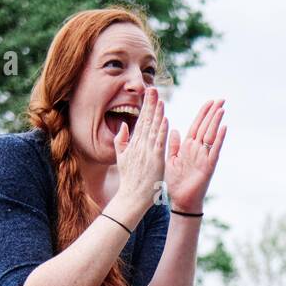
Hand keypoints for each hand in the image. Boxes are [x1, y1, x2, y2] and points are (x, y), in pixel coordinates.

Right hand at [113, 86, 167, 211]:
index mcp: (134, 144)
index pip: (141, 121)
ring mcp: (147, 152)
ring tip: (160, 98)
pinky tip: (165, 119)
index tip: (149, 94)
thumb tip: (123, 124)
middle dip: (150, 104)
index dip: (145, 107)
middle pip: (146, 121)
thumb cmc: (129, 180)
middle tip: (153, 88)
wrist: (132, 197)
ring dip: (157, 113)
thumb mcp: (122, 158)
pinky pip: (159, 142)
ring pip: (153, 129)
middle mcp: (140, 145)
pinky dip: (162, 130)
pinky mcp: (155, 160)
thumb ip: (121, 141)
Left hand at [166, 98, 225, 213]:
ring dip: (216, 121)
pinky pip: (214, 150)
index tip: (209, 101)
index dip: (203, 113)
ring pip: (211, 135)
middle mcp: (197, 149)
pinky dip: (219, 139)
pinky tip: (223, 128)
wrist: (181, 200)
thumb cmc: (175, 182)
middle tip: (221, 99)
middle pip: (206, 126)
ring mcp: (204, 156)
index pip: (197, 125)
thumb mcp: (170, 160)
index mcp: (188, 146)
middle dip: (213, 113)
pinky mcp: (208, 166)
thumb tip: (174, 129)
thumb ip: (173, 145)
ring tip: (222, 108)